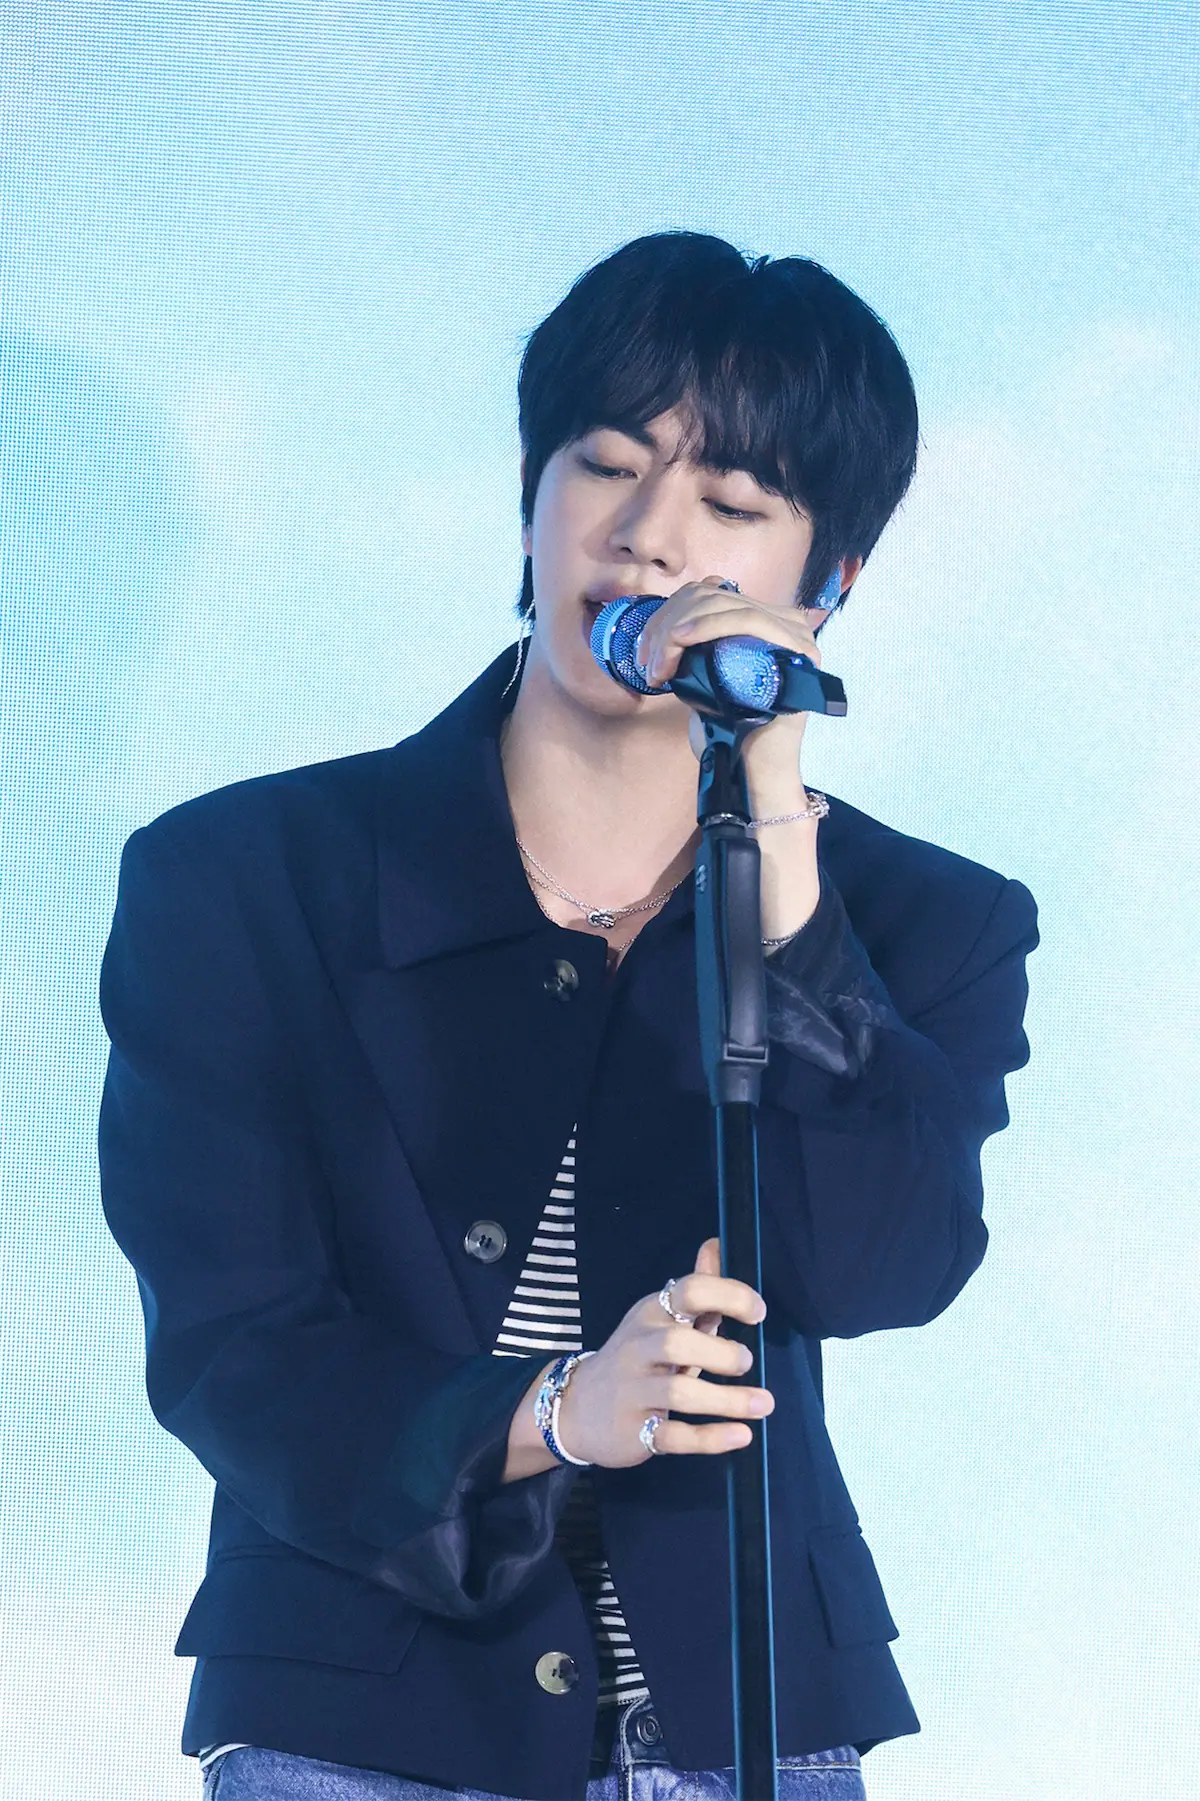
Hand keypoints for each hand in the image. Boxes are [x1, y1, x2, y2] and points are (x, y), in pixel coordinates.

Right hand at [556, 1236, 772, 1466]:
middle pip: (678, 1343)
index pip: (688, 1292)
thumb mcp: (660, 1319)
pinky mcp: (635, 1432)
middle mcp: (640, 1348)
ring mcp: (634, 1391)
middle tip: (746, 1362)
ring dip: (727, 1400)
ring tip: (764, 1404)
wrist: (574, 1407)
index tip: (758, 1313)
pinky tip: (741, 1435)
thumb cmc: (637, 1358)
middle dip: (720, 1353)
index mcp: (652, 1314)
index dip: (729, 1296)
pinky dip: (710, 1438)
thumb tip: (718, 1244)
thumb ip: (696, 1289)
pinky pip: (674, 1436)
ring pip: (678, 1392)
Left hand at [635, 576, 823, 782]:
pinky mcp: (798, 647)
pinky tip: (684, 638)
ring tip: (660, 663)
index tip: (644, 652)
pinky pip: (749, 619)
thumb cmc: (729, 731)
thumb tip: (665, 628)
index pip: (708, 594)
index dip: (667, 614)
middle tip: (648, 663)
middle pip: (712, 596)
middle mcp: (783, 622)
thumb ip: (696, 649)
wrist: (754, 770)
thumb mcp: (706, 679)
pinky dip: (711, 623)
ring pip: (725, 604)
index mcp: (761, 623)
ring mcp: (795, 632)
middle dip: (668, 624)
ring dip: (679, 629)